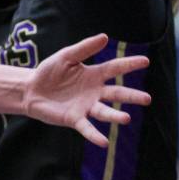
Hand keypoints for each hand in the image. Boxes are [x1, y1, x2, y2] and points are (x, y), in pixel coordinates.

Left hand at [25, 33, 150, 146]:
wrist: (30, 89)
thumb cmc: (50, 71)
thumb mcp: (67, 56)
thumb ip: (85, 48)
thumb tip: (105, 36)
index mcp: (93, 75)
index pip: (115, 68)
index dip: (129, 64)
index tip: (146, 61)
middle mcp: (93, 92)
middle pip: (116, 94)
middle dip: (131, 96)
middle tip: (147, 99)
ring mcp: (85, 107)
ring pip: (104, 112)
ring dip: (115, 116)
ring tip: (127, 118)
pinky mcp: (74, 119)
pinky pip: (87, 128)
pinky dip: (95, 135)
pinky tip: (104, 142)